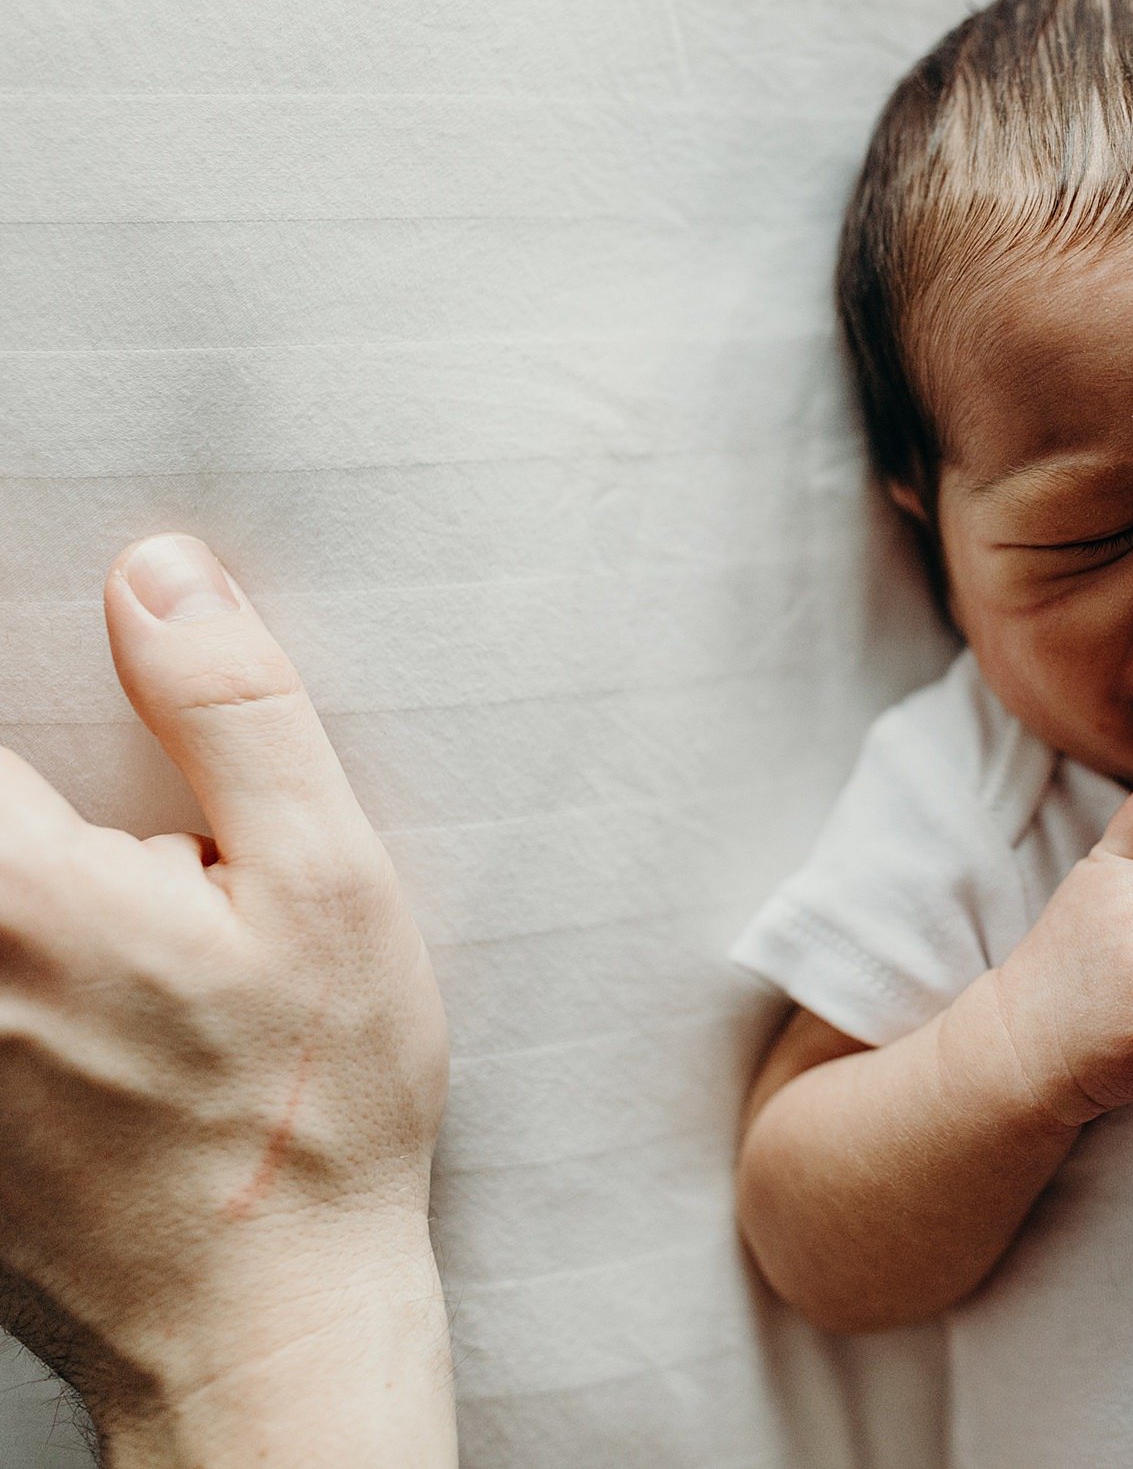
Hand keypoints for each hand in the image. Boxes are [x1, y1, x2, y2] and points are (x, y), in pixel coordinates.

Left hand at [0, 535, 452, 1466]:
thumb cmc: (309, 1120)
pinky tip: (85, 1016)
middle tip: (137, 881)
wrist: (257, 1323)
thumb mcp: (329, 888)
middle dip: (45, 820)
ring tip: (124, 956)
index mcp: (11, 885)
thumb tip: (160, 581)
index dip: (26, 702)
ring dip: (38, 891)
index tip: (114, 803)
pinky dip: (20, 980)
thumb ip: (235, 714)